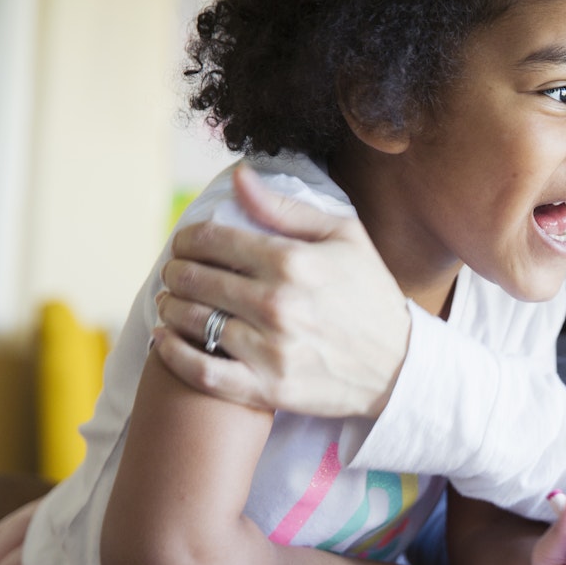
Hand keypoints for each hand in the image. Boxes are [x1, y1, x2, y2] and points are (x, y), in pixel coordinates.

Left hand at [153, 163, 409, 417]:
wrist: (401, 367)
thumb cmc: (371, 296)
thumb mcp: (345, 238)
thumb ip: (286, 208)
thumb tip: (238, 176)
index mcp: (293, 262)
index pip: (212, 240)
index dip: (187, 238)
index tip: (186, 243)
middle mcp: (277, 304)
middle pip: (194, 279)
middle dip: (176, 271)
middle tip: (177, 274)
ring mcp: (271, 349)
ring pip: (192, 321)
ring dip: (170, 308)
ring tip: (172, 303)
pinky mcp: (269, 388)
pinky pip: (202, 371)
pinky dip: (174, 354)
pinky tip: (165, 340)